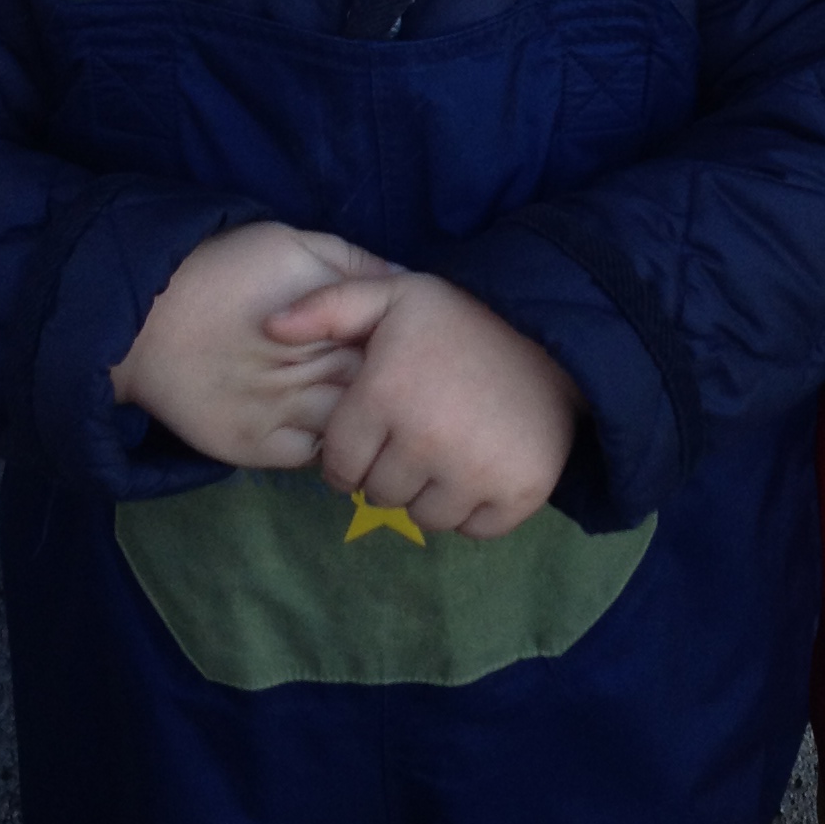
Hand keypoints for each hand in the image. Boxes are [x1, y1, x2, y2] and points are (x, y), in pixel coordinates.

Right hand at [110, 223, 392, 468]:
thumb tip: (408, 282)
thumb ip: (351, 263)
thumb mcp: (291, 244)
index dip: (403, 346)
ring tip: (373, 413)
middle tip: (401, 384)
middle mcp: (306, 372)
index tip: (406, 342)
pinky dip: (332, 448)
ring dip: (365, 424)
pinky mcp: (255, 447)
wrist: (143, 317)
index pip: (390, 345)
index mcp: (324, 321)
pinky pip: (314, 458)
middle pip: (375, 391)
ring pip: (350, 431)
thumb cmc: (222, 269)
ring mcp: (281, 415)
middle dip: (393, 388)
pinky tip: (335, 431)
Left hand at [266, 272, 580, 539]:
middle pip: (380, 495)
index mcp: (384, 394)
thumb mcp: (393, 294)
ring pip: (424, 517)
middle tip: (416, 437)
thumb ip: (327, 306)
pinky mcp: (519, 492)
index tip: (377, 433)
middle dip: (389, 472)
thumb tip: (269, 326)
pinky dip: (474, 509)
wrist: (555, 331)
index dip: (352, 454)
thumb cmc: (463, 318)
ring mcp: (474, 471)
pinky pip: (474, 529)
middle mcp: (425, 439)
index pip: (340, 466)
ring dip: (429, 494)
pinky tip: (480, 470)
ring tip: (448, 452)